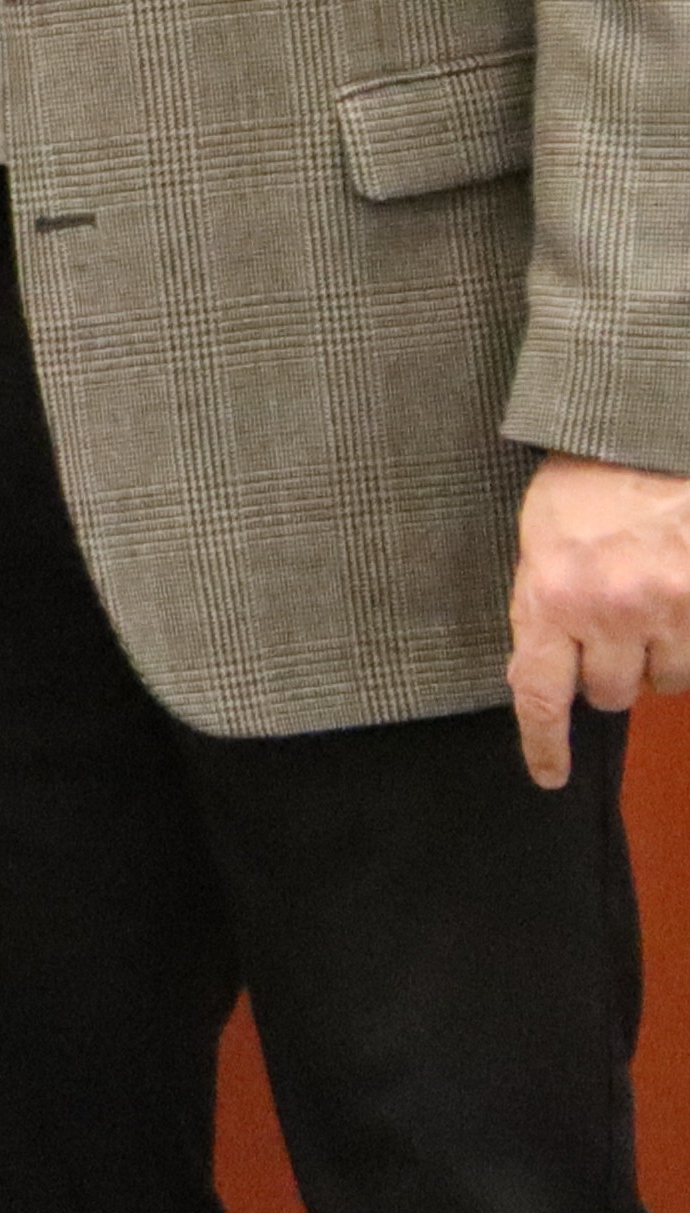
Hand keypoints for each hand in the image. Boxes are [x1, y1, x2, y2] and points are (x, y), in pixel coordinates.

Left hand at [506, 451, 689, 788]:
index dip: (544, 744)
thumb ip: (541, 615)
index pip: (539, 696)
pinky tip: (677, 603)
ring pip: (665, 680)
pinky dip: (688, 639)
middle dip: (608, 673)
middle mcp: (608, 610)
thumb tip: (539, 683)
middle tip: (610, 627)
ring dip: (656, 655)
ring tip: (646, 602)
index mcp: (549, 596)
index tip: (549, 775)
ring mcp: (668, 607)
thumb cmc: (582, 488)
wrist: (640, 437)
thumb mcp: (538, 549)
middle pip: (609, 694)